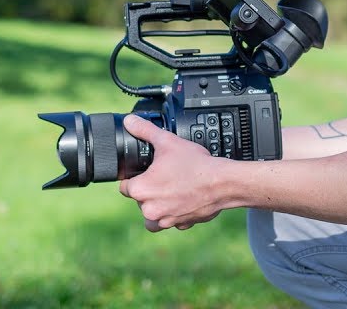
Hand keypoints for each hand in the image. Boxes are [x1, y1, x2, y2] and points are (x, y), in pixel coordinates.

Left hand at [117, 114, 226, 231]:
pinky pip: (172, 221)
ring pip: (152, 217)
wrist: (223, 183)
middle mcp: (150, 209)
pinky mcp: (182, 224)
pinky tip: (183, 199)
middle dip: (148, 190)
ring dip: (158, 207)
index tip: (144, 172)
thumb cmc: (196, 165)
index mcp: (141, 190)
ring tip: (170, 191)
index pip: (124, 186)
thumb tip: (129, 122)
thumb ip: (144, 130)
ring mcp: (166, 220)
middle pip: (139, 201)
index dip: (133, 177)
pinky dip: (175, 213)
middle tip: (163, 177)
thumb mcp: (167, 141)